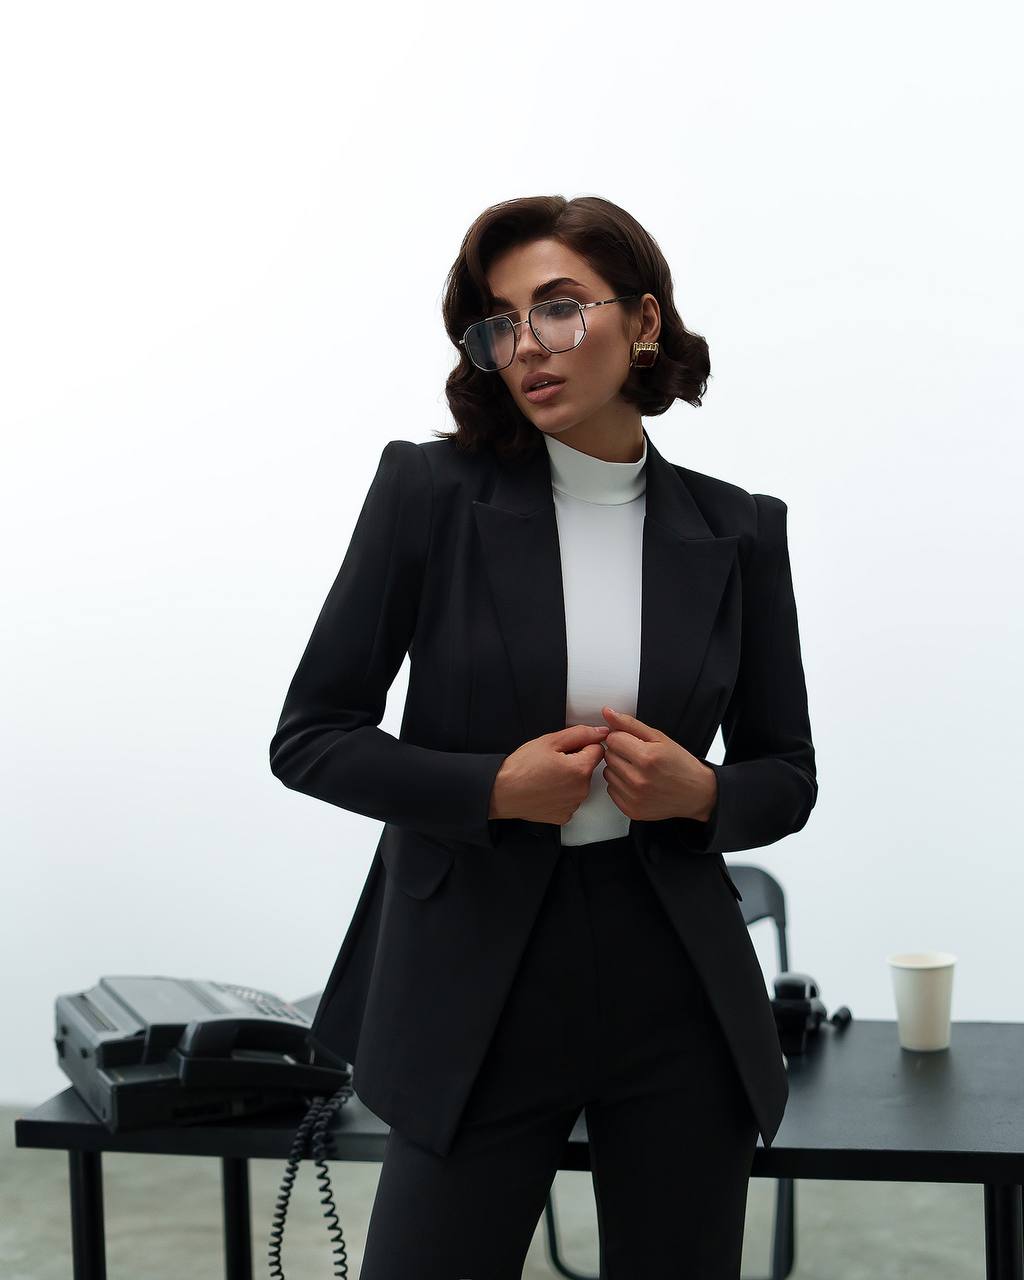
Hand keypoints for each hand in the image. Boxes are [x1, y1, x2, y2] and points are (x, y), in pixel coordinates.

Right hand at [489, 723, 610, 825]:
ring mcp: (573, 805)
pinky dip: (561, 794)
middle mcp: (582, 790)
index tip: (564, 749)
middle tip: (551, 762)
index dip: (581, 745)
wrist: (501, 792)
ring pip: (579, 784)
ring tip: (546, 776)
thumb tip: (601, 732)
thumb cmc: (521, 767)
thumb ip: (580, 734)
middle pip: (588, 768)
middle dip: (575, 762)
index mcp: (581, 769)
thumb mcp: (550, 741)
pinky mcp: (564, 816)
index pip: (598, 749)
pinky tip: (545, 790)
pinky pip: (570, 799)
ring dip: (568, 779)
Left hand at [599, 707, 716, 822]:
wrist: (697, 793)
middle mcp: (639, 779)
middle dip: (621, 752)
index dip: (623, 737)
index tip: (634, 742)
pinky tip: (637, 783)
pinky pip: (611, 790)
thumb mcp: (659, 738)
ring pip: (608, 773)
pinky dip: (621, 785)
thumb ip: (630, 724)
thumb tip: (608, 713)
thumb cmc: (681, 765)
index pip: (613, 739)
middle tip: (639, 756)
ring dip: (619, 769)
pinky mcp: (631, 809)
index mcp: (647, 757)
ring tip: (639, 770)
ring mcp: (634, 797)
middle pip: (609, 756)